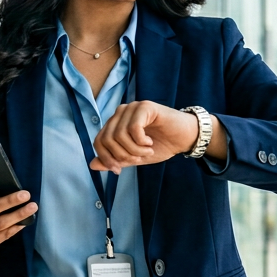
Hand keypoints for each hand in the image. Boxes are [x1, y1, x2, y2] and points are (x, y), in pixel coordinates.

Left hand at [90, 101, 225, 172]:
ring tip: (147, 152)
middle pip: (107, 139)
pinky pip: (133, 128)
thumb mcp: (134, 157)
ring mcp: (132, 107)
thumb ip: (115, 160)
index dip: (106, 158)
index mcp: (115, 123)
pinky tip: (150, 143)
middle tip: (138, 159)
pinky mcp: (145, 106)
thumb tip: (91, 165)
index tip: (119, 170)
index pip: (98, 141)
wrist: (185, 138)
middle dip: (122, 156)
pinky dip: (141, 142)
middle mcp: (120, 112)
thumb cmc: (161, 145)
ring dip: (134, 150)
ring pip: (119, 135)